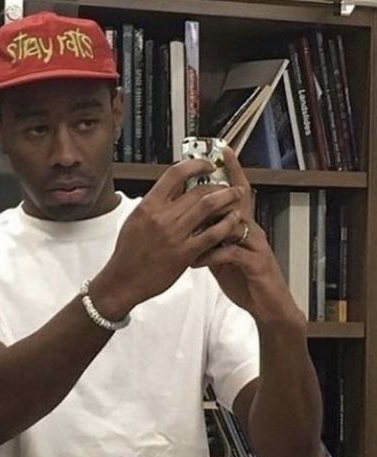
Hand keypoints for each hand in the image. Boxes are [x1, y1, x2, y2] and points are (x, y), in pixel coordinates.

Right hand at [91, 154, 245, 316]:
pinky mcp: (185, 253)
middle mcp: (161, 217)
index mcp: (148, 206)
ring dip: (227, 198)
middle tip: (228, 185)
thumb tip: (174, 188)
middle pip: (198, 190)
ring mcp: (174, 235)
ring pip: (208, 206)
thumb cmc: (128, 252)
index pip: (175, 174)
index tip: (207, 165)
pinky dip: (226, 224)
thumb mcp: (136, 220)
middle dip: (219, 184)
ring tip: (236, 196)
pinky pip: (212, 234)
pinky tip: (233, 220)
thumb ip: (155, 203)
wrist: (123, 280)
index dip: (195, 165)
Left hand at [192, 148, 302, 323]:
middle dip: (223, 184)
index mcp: (243, 226)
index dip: (232, 171)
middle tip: (209, 166)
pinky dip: (210, 256)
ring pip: (233, 225)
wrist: (268, 306)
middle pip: (238, 201)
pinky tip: (195, 261)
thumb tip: (192, 221)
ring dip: (210, 224)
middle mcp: (252, 231)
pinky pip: (230, 254)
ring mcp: (255, 246)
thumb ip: (210, 236)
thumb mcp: (222, 255)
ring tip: (188, 225)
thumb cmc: (243, 279)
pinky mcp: (255, 265)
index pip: (237, 193)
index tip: (223, 149)